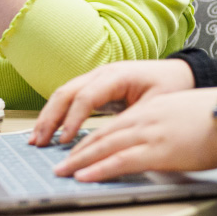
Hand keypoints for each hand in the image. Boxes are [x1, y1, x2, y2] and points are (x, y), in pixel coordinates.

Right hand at [31, 58, 195, 146]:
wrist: (180, 73)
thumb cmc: (171, 87)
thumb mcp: (156, 105)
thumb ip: (131, 119)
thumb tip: (109, 140)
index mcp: (117, 75)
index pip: (86, 97)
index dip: (73, 120)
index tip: (65, 142)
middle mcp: (102, 73)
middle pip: (66, 92)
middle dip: (50, 118)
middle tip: (38, 142)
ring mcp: (97, 78)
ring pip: (64, 94)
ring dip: (48, 117)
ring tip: (36, 139)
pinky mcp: (96, 88)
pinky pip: (71, 99)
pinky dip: (58, 115)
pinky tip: (50, 132)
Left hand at [54, 87, 216, 180]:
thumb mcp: (185, 117)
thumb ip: (168, 127)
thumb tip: (163, 142)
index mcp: (152, 109)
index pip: (113, 125)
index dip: (91, 138)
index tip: (75, 148)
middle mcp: (145, 118)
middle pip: (102, 134)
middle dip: (77, 150)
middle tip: (58, 162)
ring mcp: (150, 133)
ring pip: (105, 146)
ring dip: (79, 160)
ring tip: (62, 171)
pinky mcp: (157, 150)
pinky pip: (120, 161)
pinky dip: (99, 169)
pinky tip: (84, 176)